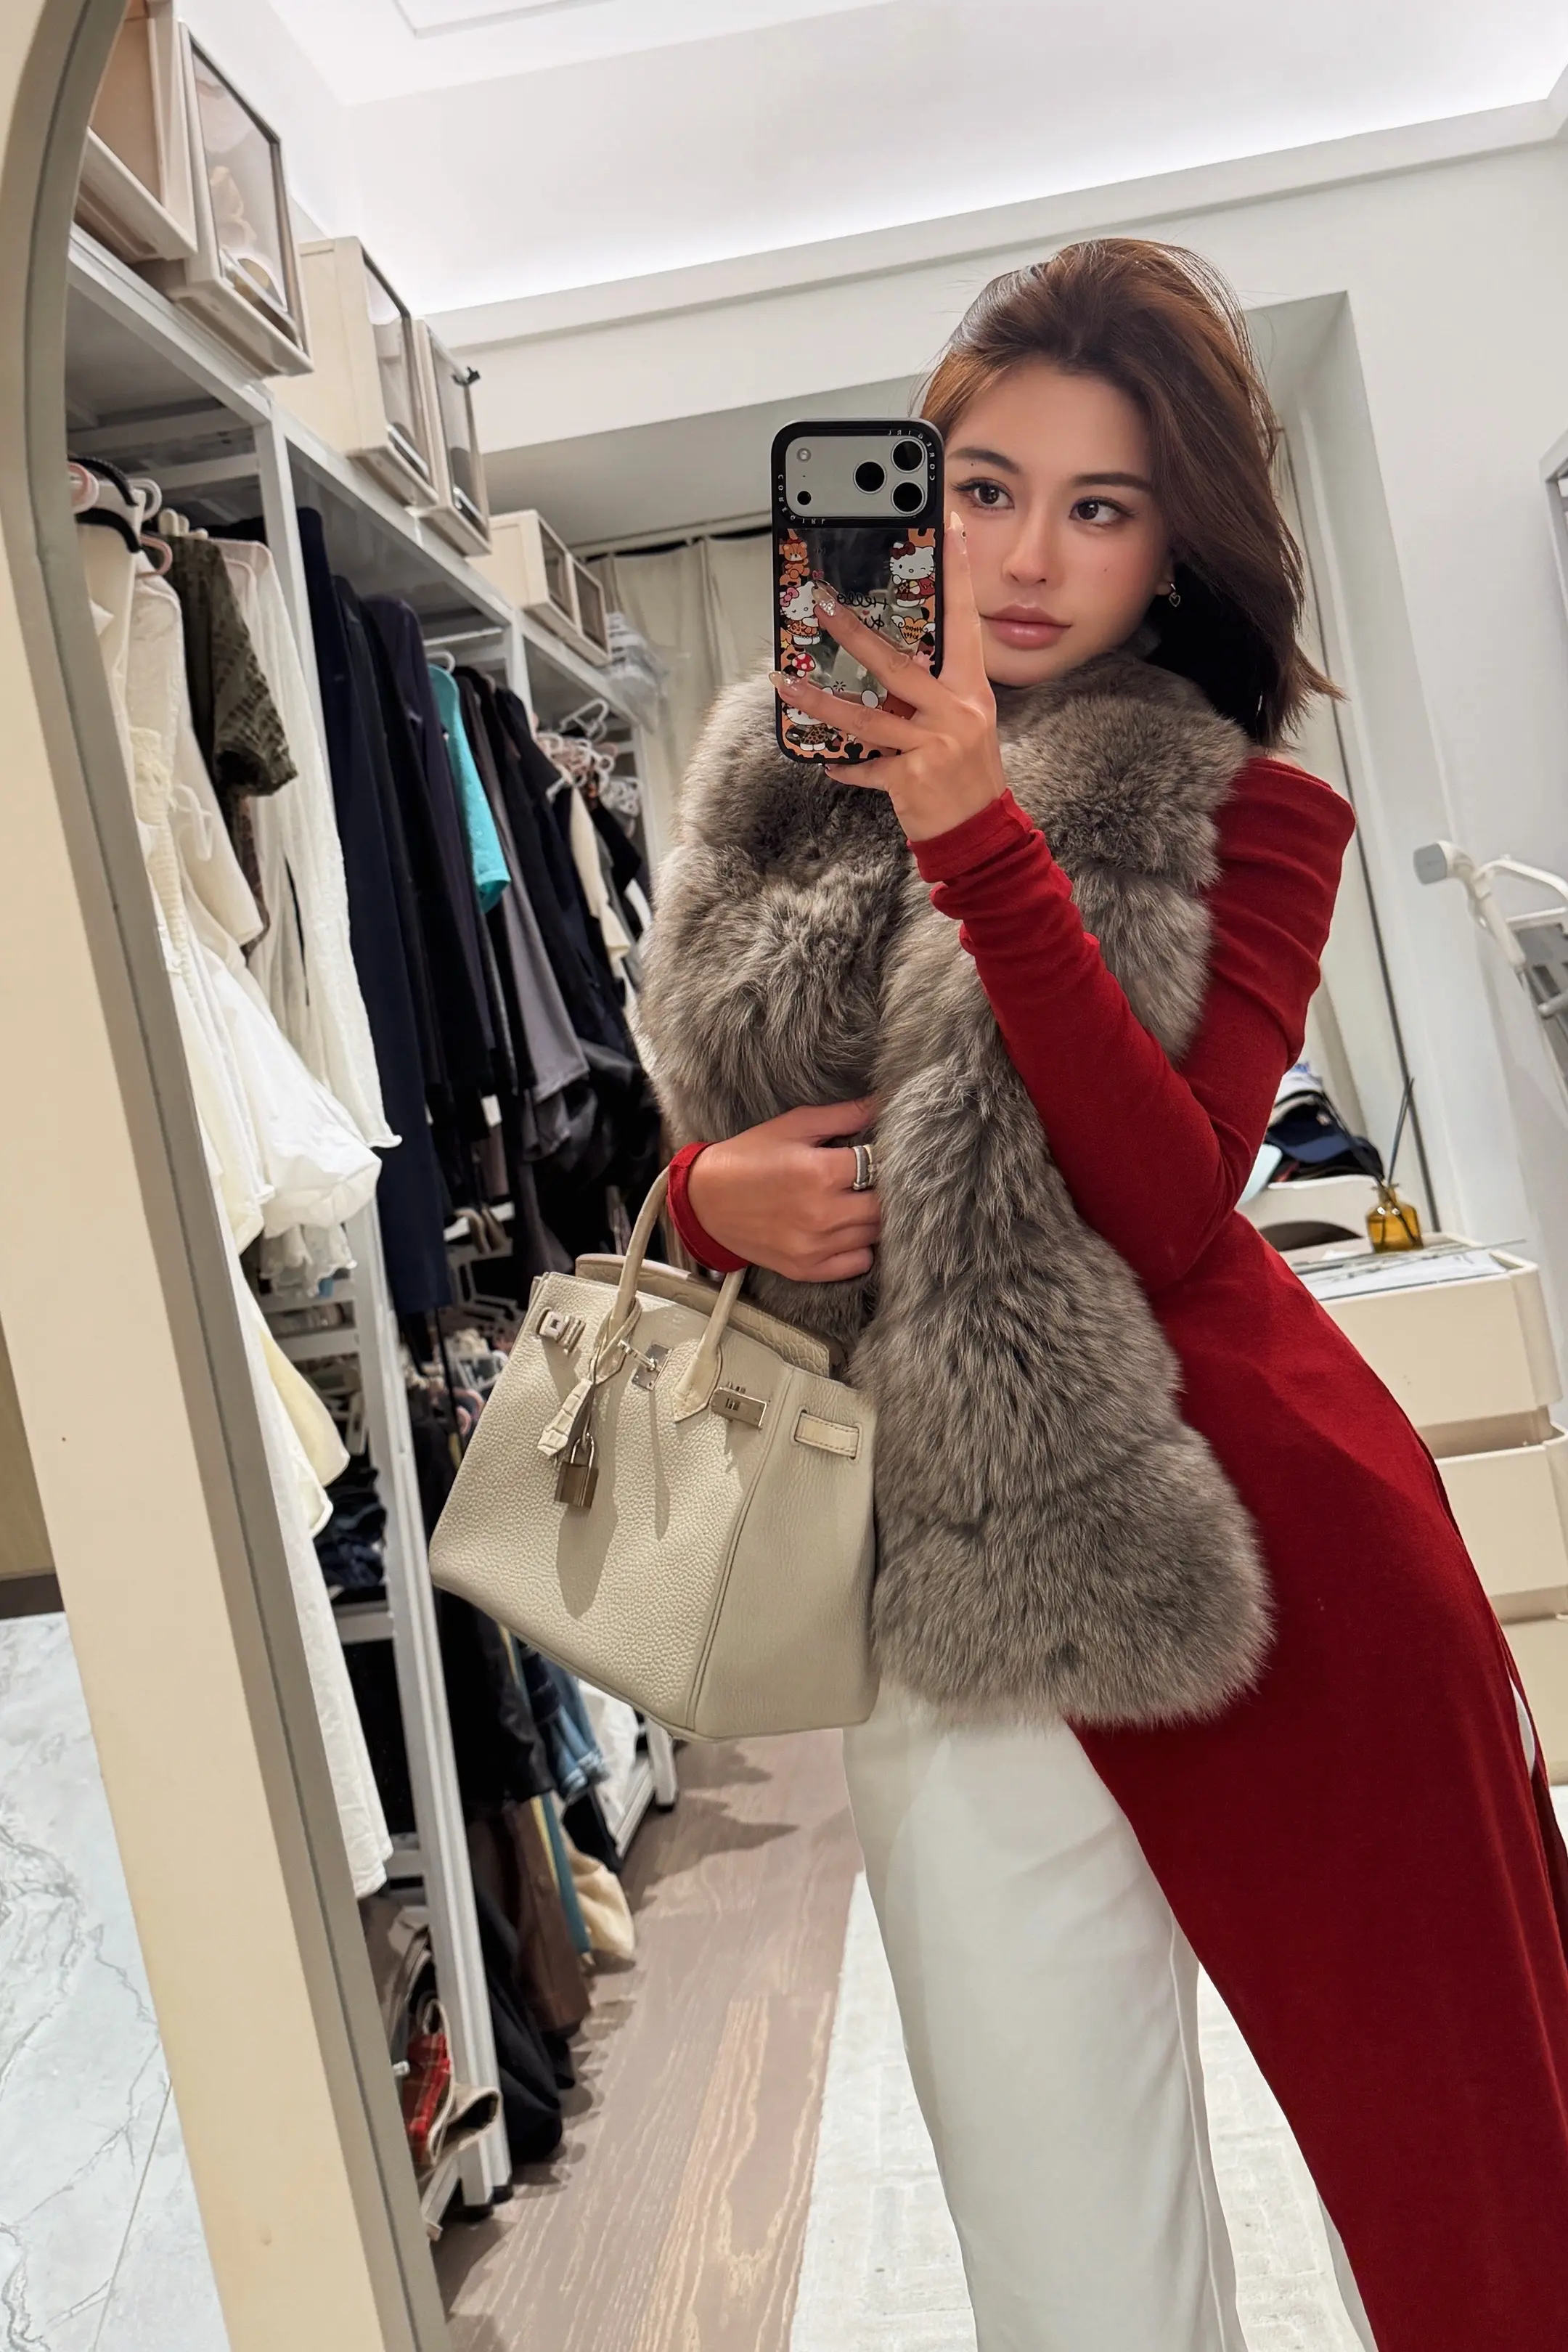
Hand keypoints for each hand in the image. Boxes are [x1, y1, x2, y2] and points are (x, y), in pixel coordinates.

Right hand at [686, 1099, 879, 1282]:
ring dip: (873, 1218)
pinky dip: (861, 1248)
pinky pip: (858, 1263)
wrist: (705, 1201)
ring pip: (874, 1235)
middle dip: (882, 1190)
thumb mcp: (792, 1125)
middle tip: (872, 1181)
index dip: (883, 1158)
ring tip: (858, 1202)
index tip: (878, 1155)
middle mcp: (821, 1213)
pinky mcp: (807, 1269)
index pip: (880, 1166)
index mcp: (819, 1172)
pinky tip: (847, 1231)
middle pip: (883, 1205)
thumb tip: (879, 1103)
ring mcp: (814, 1246)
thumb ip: (840, 1115)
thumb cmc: (748, 1157)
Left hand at [771, 513, 1005, 840]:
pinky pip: (866, 766)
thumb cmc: (965, 772)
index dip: (958, 575)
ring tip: (785, 684)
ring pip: (867, 716)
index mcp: (970, 690)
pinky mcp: (912, 779)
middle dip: (853, 634)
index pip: (964, 622)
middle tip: (820, 605)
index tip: (947, 528)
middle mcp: (956, 711)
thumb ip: (930, 692)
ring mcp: (934, 746)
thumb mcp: (962, 722)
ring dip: (821, 700)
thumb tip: (882, 664)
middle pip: (897, 664)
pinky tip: (827, 760)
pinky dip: (845, 764)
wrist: (979, 833)